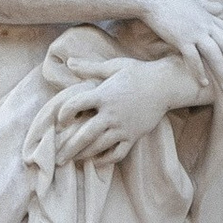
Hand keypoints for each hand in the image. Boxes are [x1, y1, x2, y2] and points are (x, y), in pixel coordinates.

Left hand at [47, 55, 189, 164]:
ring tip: (72, 160)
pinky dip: (106, 159)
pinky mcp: (133, 136)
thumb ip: (89, 67)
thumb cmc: (138, 73)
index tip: (60, 120)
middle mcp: (111, 114)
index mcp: (103, 95)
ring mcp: (123, 127)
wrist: (165, 85)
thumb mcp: (113, 66)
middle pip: (84, 135)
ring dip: (83, 155)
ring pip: (99, 146)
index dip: (63, 114)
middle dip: (69, 148)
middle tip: (57, 158)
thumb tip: (69, 62)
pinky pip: (117, 153)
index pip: (74, 106)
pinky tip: (96, 161)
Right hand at [132, 0, 222, 98]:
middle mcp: (207, 26)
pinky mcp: (181, 38)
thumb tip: (221, 8)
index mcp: (211, 19)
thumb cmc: (171, 0)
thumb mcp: (194, 1)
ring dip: (222, 74)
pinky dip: (200, 71)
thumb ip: (209, 7)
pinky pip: (193, 58)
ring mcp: (194, 32)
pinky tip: (204, 83)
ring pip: (215, 56)